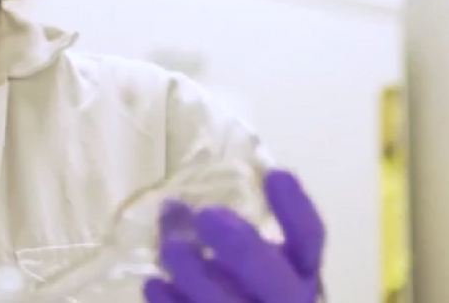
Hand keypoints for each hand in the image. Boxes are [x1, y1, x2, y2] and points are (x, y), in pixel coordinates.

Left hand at [143, 170, 324, 302]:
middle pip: (278, 282)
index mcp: (299, 270)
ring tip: (171, 247)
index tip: (276, 174)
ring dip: (199, 278)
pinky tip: (154, 284)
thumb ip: (215, 229)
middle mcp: (287, 299)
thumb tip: (171, 206)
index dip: (295, 210)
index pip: (308, 240)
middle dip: (244, 250)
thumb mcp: (240, 253)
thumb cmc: (240, 282)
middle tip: (206, 214)